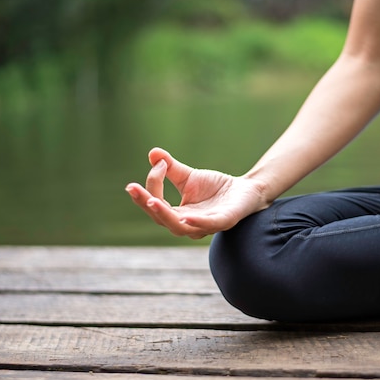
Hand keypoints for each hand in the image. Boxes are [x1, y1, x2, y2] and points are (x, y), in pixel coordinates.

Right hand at [125, 148, 267, 238]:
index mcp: (178, 215)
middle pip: (162, 219)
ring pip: (180, 227)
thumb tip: (153, 153)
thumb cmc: (216, 187)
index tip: (157, 164)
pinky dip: (196, 222)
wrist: (246, 190)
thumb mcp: (189, 176)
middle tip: (133, 189)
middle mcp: (188, 224)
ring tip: (152, 201)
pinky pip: (208, 225)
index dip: (152, 185)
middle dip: (147, 203)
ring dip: (165, 214)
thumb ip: (171, 168)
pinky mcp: (224, 222)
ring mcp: (206, 226)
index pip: (157, 204)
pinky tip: (185, 216)